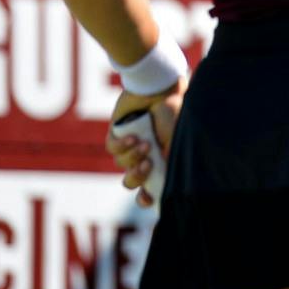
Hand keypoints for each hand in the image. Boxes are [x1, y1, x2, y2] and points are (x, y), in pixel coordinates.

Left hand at [106, 85, 182, 207]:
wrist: (159, 89)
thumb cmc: (172, 113)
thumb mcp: (176, 140)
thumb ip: (169, 161)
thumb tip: (163, 181)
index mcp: (159, 160)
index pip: (150, 187)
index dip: (146, 198)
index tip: (147, 199)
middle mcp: (143, 155)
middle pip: (131, 181)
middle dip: (137, 177)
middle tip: (147, 166)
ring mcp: (129, 145)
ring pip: (122, 164)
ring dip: (133, 156)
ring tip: (145, 142)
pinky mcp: (116, 133)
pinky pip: (112, 149)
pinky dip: (122, 145)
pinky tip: (133, 136)